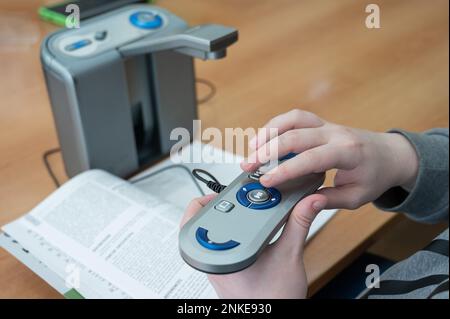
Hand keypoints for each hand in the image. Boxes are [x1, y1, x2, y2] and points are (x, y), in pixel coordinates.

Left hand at [180, 193, 327, 298]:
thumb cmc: (273, 300)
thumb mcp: (289, 256)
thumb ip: (299, 224)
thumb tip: (308, 201)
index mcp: (220, 253)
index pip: (200, 213)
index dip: (214, 195)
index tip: (234, 189)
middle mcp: (212, 259)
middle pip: (205, 218)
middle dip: (225, 204)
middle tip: (245, 198)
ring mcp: (217, 265)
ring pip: (213, 231)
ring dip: (230, 218)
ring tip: (249, 212)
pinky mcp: (224, 270)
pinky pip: (222, 243)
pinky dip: (235, 231)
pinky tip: (252, 229)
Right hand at [242, 109, 418, 209]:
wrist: (390, 154)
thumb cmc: (375, 175)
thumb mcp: (357, 197)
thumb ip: (329, 200)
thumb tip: (303, 203)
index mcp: (348, 152)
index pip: (310, 159)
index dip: (285, 170)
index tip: (266, 181)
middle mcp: (335, 133)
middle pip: (295, 135)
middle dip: (268, 151)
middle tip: (249, 166)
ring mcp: (327, 125)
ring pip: (293, 119)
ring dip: (269, 131)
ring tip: (251, 149)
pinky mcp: (320, 123)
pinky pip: (295, 117)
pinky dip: (276, 125)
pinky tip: (264, 139)